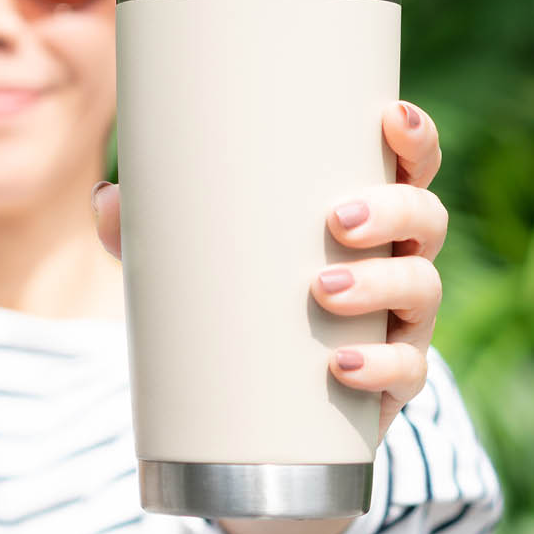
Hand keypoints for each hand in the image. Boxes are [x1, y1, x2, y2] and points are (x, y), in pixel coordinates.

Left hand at [93, 99, 446, 445]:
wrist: (261, 414)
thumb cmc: (238, 304)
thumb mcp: (194, 263)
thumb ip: (148, 231)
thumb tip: (107, 198)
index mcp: (363, 219)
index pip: (407, 167)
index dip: (413, 138)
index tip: (389, 118)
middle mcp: (394, 262)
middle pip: (425, 219)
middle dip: (392, 210)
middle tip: (337, 218)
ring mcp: (399, 324)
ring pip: (422, 289)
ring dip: (381, 284)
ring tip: (321, 286)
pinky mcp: (390, 384)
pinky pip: (408, 373)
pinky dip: (382, 367)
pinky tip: (342, 365)